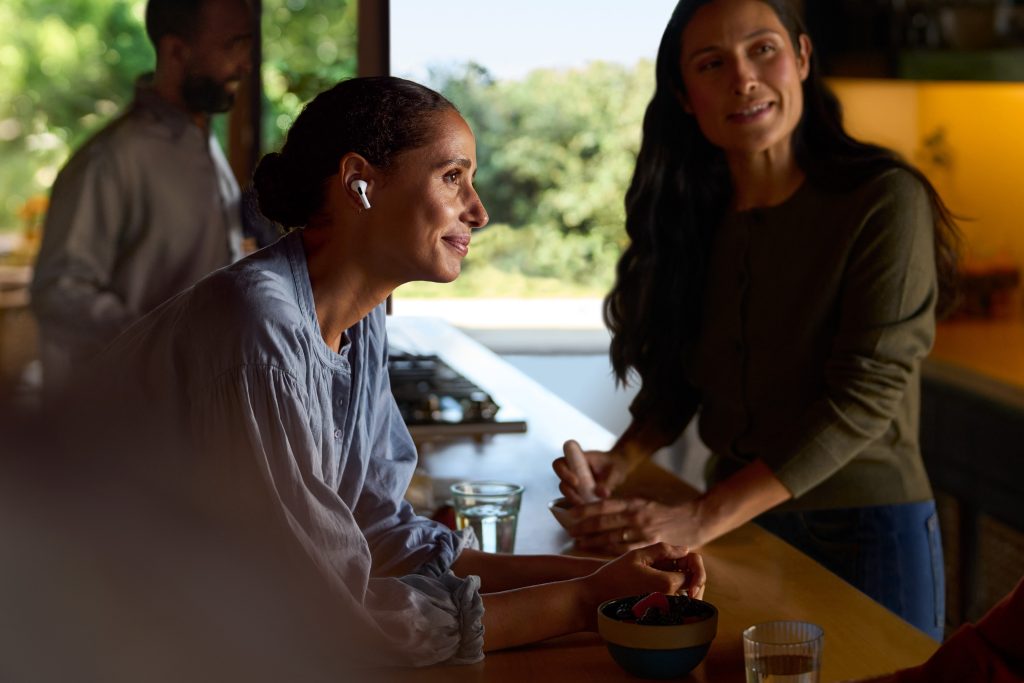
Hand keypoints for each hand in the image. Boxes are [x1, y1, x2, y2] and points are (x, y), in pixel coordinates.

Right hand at [553, 439, 634, 504]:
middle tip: (581, 499)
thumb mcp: (616, 471)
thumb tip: (601, 494)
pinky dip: (579, 505)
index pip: (560, 463)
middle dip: (568, 490)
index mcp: (577, 459)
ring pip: (566, 492)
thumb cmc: (616, 466)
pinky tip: (589, 511)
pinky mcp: (579, 494)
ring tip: (587, 506)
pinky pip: (574, 500)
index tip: (576, 482)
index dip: (563, 472)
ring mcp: (574, 483)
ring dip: (574, 499)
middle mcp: (572, 471)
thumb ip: (609, 481)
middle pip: (560, 480)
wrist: (619, 471)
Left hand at [569, 497, 704, 553]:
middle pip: (604, 523)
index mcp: (633, 503)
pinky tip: (597, 552)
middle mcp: (636, 517)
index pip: (603, 505)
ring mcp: (643, 533)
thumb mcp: (643, 503)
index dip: (585, 509)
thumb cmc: (663, 513)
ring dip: (592, 542)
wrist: (693, 522)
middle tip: (569, 532)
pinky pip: (624, 550)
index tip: (570, 513)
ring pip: (611, 539)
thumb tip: (598, 510)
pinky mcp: (649, 546)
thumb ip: (623, 508)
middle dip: (584, 528)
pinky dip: (609, 551)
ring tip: (578, 543)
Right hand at [578, 543, 705, 628]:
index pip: (692, 572)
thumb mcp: (637, 556)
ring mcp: (664, 615)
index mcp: (667, 583)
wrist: (594, 601)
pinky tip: (656, 592)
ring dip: (682, 589)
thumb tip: (685, 549)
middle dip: (688, 577)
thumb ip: (663, 550)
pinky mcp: (658, 623)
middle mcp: (670, 602)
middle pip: (694, 590)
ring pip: (687, 603)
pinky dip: (674, 601)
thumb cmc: (613, 576)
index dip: (685, 563)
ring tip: (661, 579)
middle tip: (669, 568)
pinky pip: (676, 612)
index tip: (670, 560)